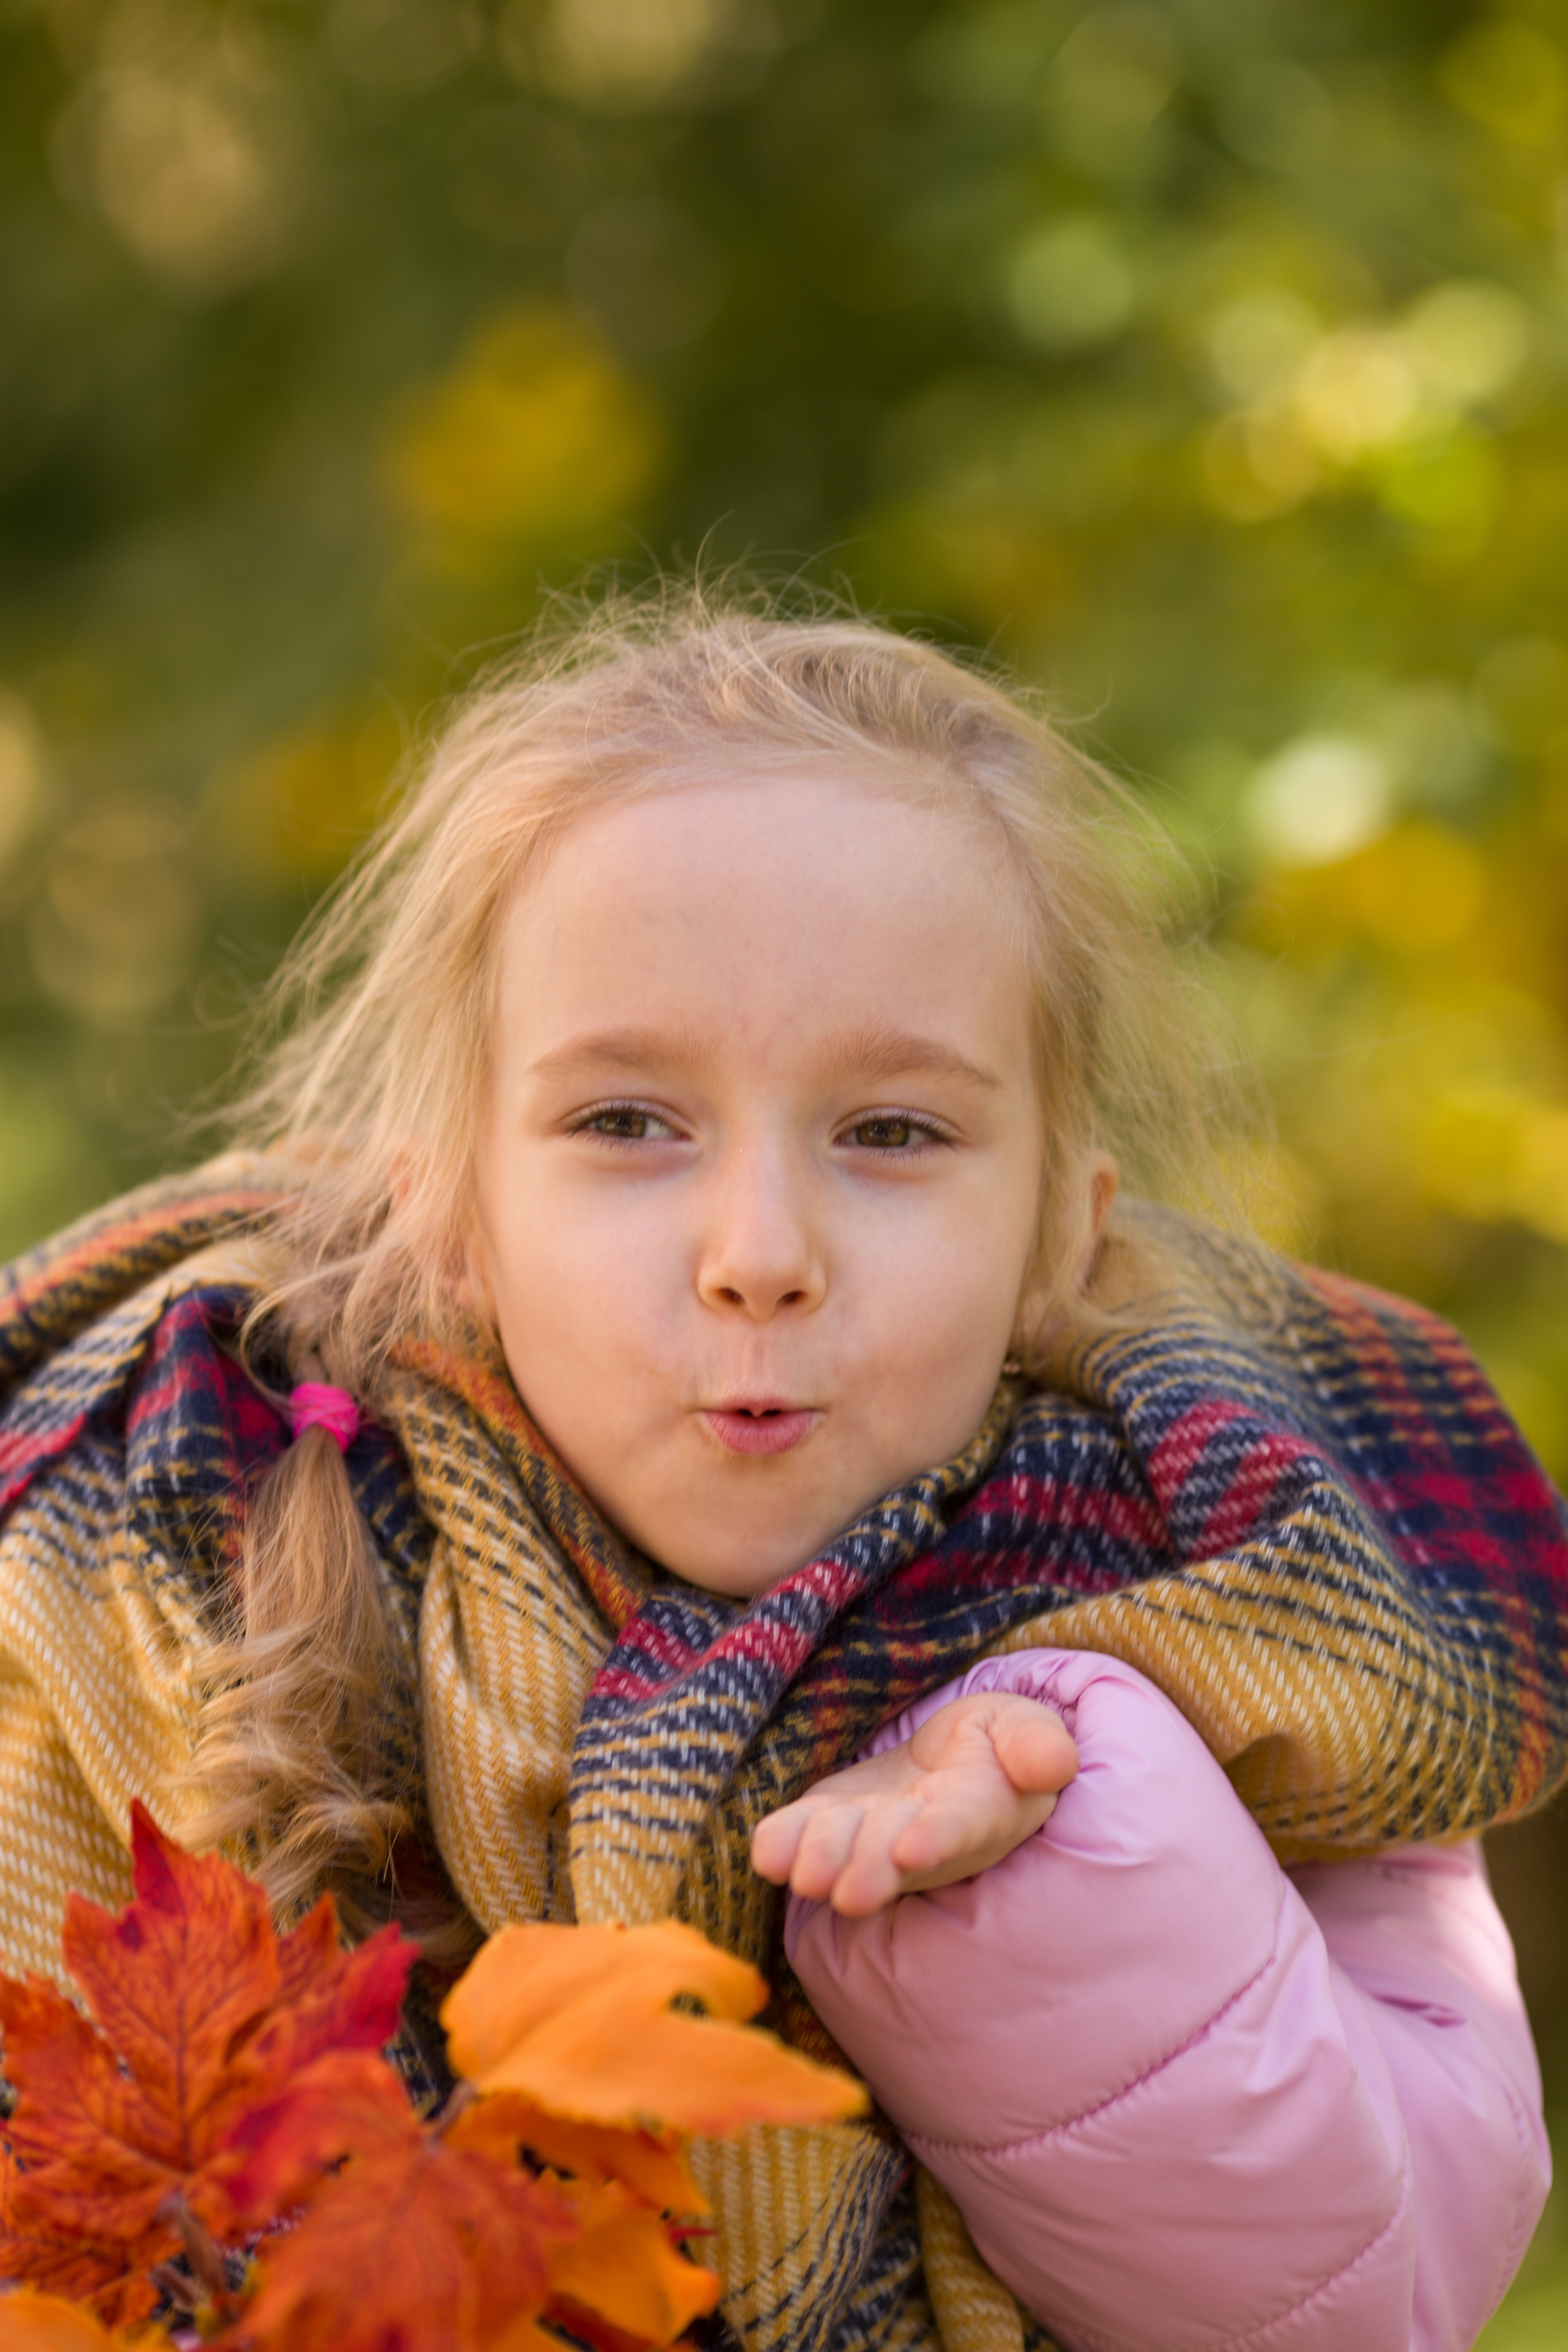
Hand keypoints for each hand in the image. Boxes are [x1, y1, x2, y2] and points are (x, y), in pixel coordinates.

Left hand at [750, 1690, 1077, 1917]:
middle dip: (870, 1869)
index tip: (913, 1849)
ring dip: (823, 1861)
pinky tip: (768, 1853)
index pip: (961, 1826)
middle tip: (846, 1892)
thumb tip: (1054, 1762)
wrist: (953, 1758)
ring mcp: (870, 1835)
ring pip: (845, 1850)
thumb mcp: (1023, 1728)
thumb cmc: (998, 1744)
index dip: (939, 1839)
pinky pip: (802, 1836)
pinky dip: (783, 1844)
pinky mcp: (829, 1822)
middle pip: (894, 1853)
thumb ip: (1034, 1744)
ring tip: (804, 1876)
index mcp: (980, 1811)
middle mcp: (921, 1837)